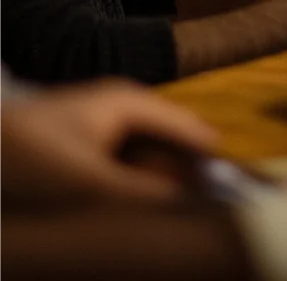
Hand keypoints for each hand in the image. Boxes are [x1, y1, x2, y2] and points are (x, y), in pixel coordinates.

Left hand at [1, 80, 216, 206]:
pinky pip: (124, 160)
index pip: (186, 124)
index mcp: (129, 101)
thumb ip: (141, 191)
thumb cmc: (31, 155)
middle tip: (207, 202)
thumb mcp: (88, 180)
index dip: (209, 152)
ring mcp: (101, 122)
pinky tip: (136, 203)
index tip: (235, 180)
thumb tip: (185, 202)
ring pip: (145, 152)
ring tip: (178, 206)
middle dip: (184, 168)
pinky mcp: (83, 141)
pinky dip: (136, 179)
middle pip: (167, 138)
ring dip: (158, 177)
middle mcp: (121, 105)